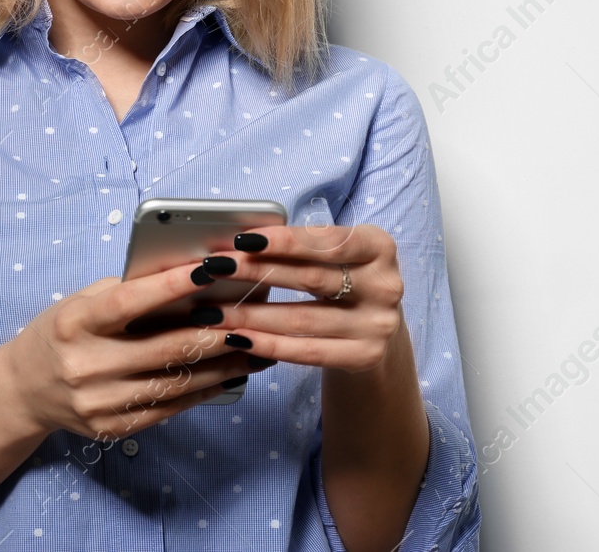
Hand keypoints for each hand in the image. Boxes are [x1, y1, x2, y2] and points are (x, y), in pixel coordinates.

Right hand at [0, 262, 261, 441]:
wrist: (24, 390)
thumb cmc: (62, 333)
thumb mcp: (81, 303)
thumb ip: (126, 291)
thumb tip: (187, 279)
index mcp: (75, 324)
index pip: (128, 302)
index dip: (172, 286)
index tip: (212, 269)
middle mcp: (85, 365)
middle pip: (163, 348)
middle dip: (215, 331)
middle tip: (251, 316)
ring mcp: (99, 401)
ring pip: (175, 381)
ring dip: (221, 364)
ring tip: (253, 346)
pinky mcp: (112, 427)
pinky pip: (169, 407)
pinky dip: (204, 390)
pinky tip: (229, 375)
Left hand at [190, 224, 404, 374]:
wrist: (376, 327)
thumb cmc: (343, 279)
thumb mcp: (335, 254)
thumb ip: (302, 246)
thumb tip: (239, 245)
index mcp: (379, 247)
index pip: (327, 241)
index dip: (283, 241)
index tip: (241, 241)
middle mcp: (386, 285)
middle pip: (310, 278)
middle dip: (256, 272)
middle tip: (214, 269)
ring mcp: (379, 324)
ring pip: (302, 318)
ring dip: (251, 314)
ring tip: (213, 310)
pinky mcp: (366, 356)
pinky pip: (308, 351)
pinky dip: (269, 344)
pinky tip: (238, 338)